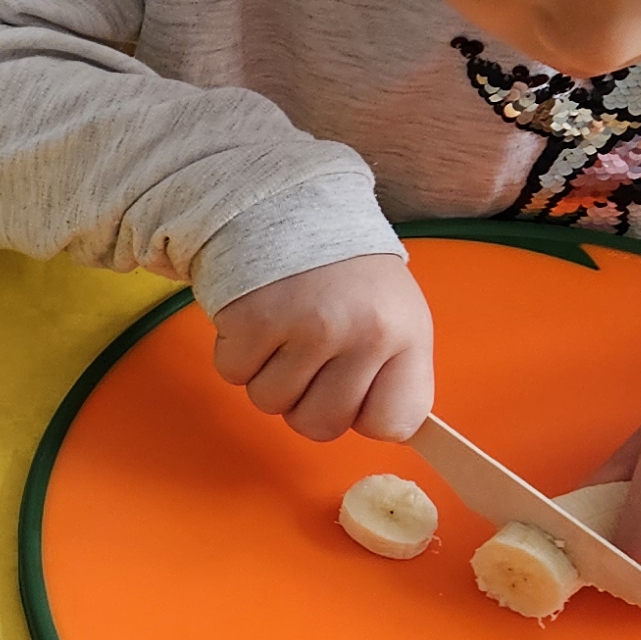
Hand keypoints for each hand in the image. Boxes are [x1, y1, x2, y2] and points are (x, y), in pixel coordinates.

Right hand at [207, 254, 435, 442]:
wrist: (291, 205)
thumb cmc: (348, 276)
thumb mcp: (396, 317)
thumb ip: (396, 376)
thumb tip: (390, 434)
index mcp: (406, 335)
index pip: (394, 423)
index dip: (367, 415)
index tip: (358, 388)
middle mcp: (361, 333)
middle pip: (321, 426)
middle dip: (307, 401)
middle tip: (311, 356)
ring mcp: (305, 327)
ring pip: (270, 404)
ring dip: (268, 376)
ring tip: (284, 330)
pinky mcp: (251, 320)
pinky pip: (234, 375)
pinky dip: (237, 354)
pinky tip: (257, 318)